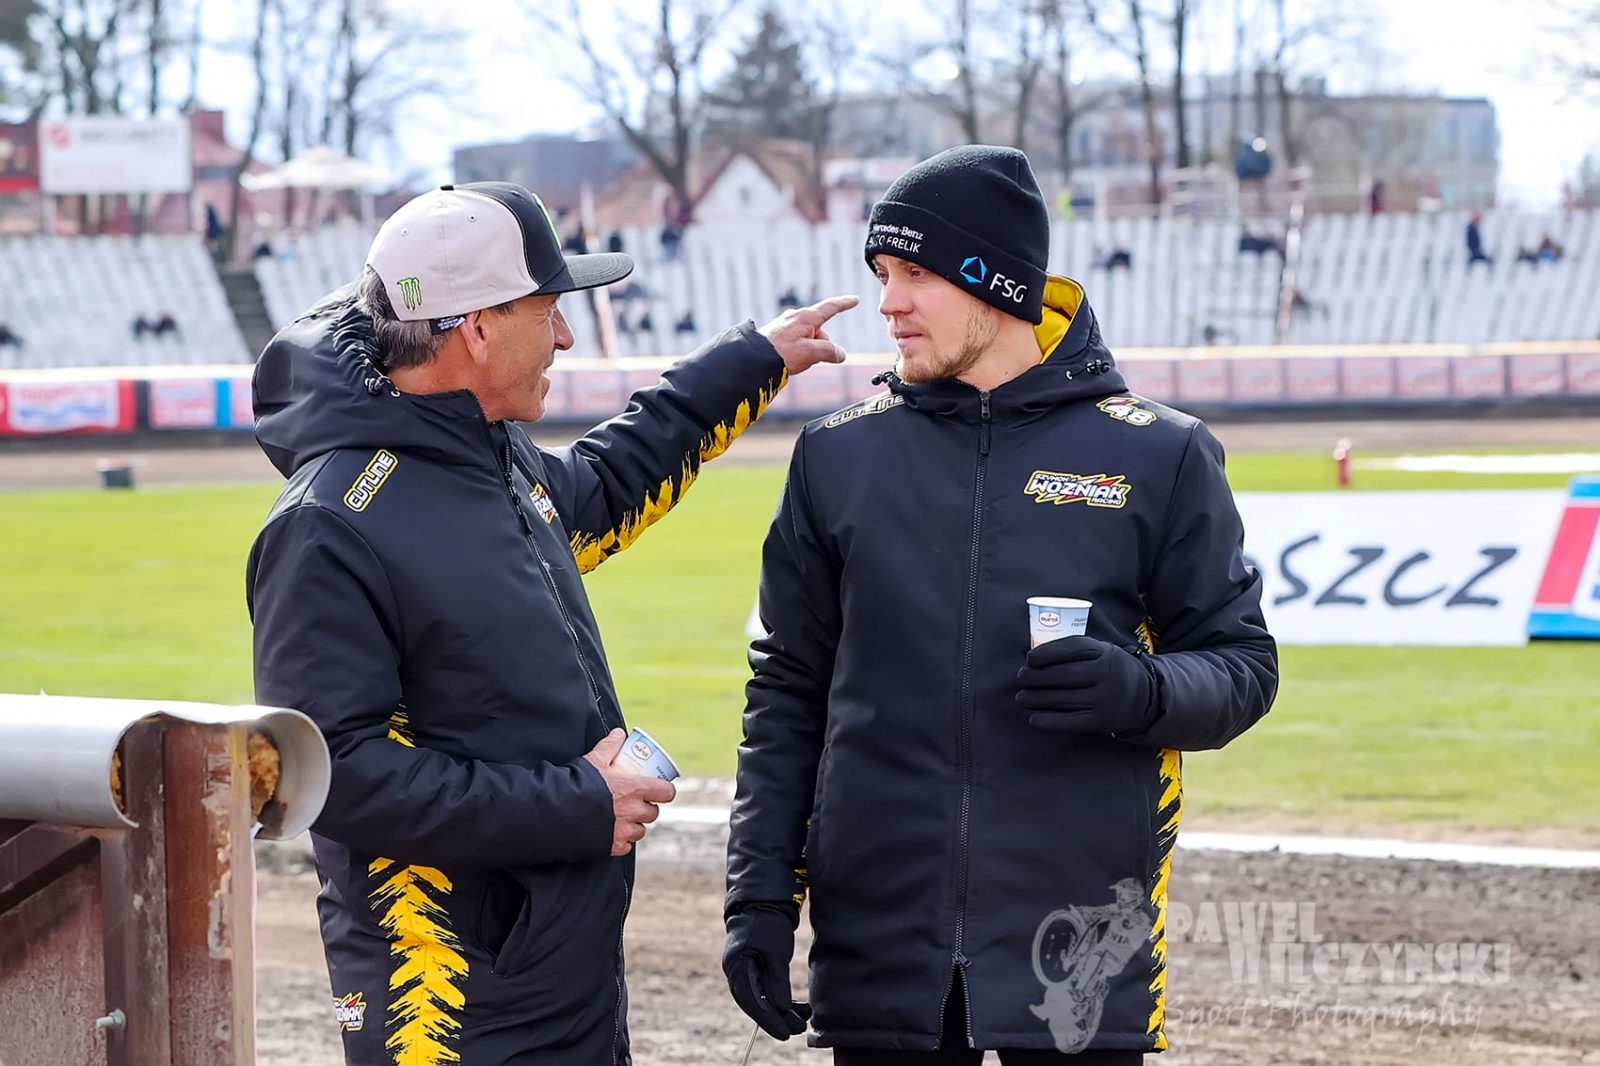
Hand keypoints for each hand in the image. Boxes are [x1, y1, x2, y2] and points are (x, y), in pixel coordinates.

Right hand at [583, 729, 676, 855]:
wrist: (558, 811)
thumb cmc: (578, 783)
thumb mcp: (594, 759)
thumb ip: (609, 746)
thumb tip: (619, 733)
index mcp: (635, 789)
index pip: (666, 792)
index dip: (665, 791)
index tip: (659, 790)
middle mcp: (634, 811)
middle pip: (653, 813)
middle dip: (647, 808)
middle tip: (637, 803)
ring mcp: (624, 831)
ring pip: (641, 830)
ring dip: (636, 825)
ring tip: (625, 818)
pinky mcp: (613, 846)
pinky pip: (626, 845)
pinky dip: (623, 841)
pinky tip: (614, 833)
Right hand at [723, 902, 809, 1039]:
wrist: (762, 901)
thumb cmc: (767, 923)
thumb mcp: (776, 951)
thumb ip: (776, 980)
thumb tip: (779, 1008)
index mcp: (737, 967)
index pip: (752, 1002)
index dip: (769, 1020)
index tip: (786, 1033)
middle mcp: (736, 972)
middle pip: (755, 1004)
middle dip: (777, 1018)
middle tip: (799, 1029)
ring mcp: (743, 970)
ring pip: (761, 998)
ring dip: (782, 1009)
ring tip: (804, 1016)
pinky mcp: (752, 967)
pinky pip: (764, 989)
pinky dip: (780, 998)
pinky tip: (797, 1005)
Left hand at [759, 295, 858, 374]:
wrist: (751, 360)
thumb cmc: (779, 354)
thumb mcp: (810, 353)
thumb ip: (829, 351)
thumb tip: (840, 354)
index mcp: (806, 317)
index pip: (830, 307)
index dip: (844, 304)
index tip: (854, 300)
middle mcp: (796, 317)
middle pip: (820, 331)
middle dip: (821, 346)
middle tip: (809, 359)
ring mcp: (786, 325)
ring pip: (809, 339)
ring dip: (809, 352)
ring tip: (794, 362)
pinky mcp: (778, 335)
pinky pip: (797, 343)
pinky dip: (799, 353)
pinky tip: (788, 362)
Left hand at [1016, 636, 1157, 736]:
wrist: (1145, 697)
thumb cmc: (1110, 670)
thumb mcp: (1101, 651)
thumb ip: (1074, 650)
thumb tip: (1033, 657)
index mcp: (1105, 653)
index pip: (1071, 649)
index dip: (1046, 653)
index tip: (1029, 659)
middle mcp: (1106, 674)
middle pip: (1063, 675)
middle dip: (1036, 677)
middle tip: (1021, 678)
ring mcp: (1105, 699)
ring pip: (1063, 699)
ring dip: (1036, 699)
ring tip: (1021, 697)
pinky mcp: (1102, 721)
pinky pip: (1071, 722)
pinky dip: (1050, 721)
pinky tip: (1034, 719)